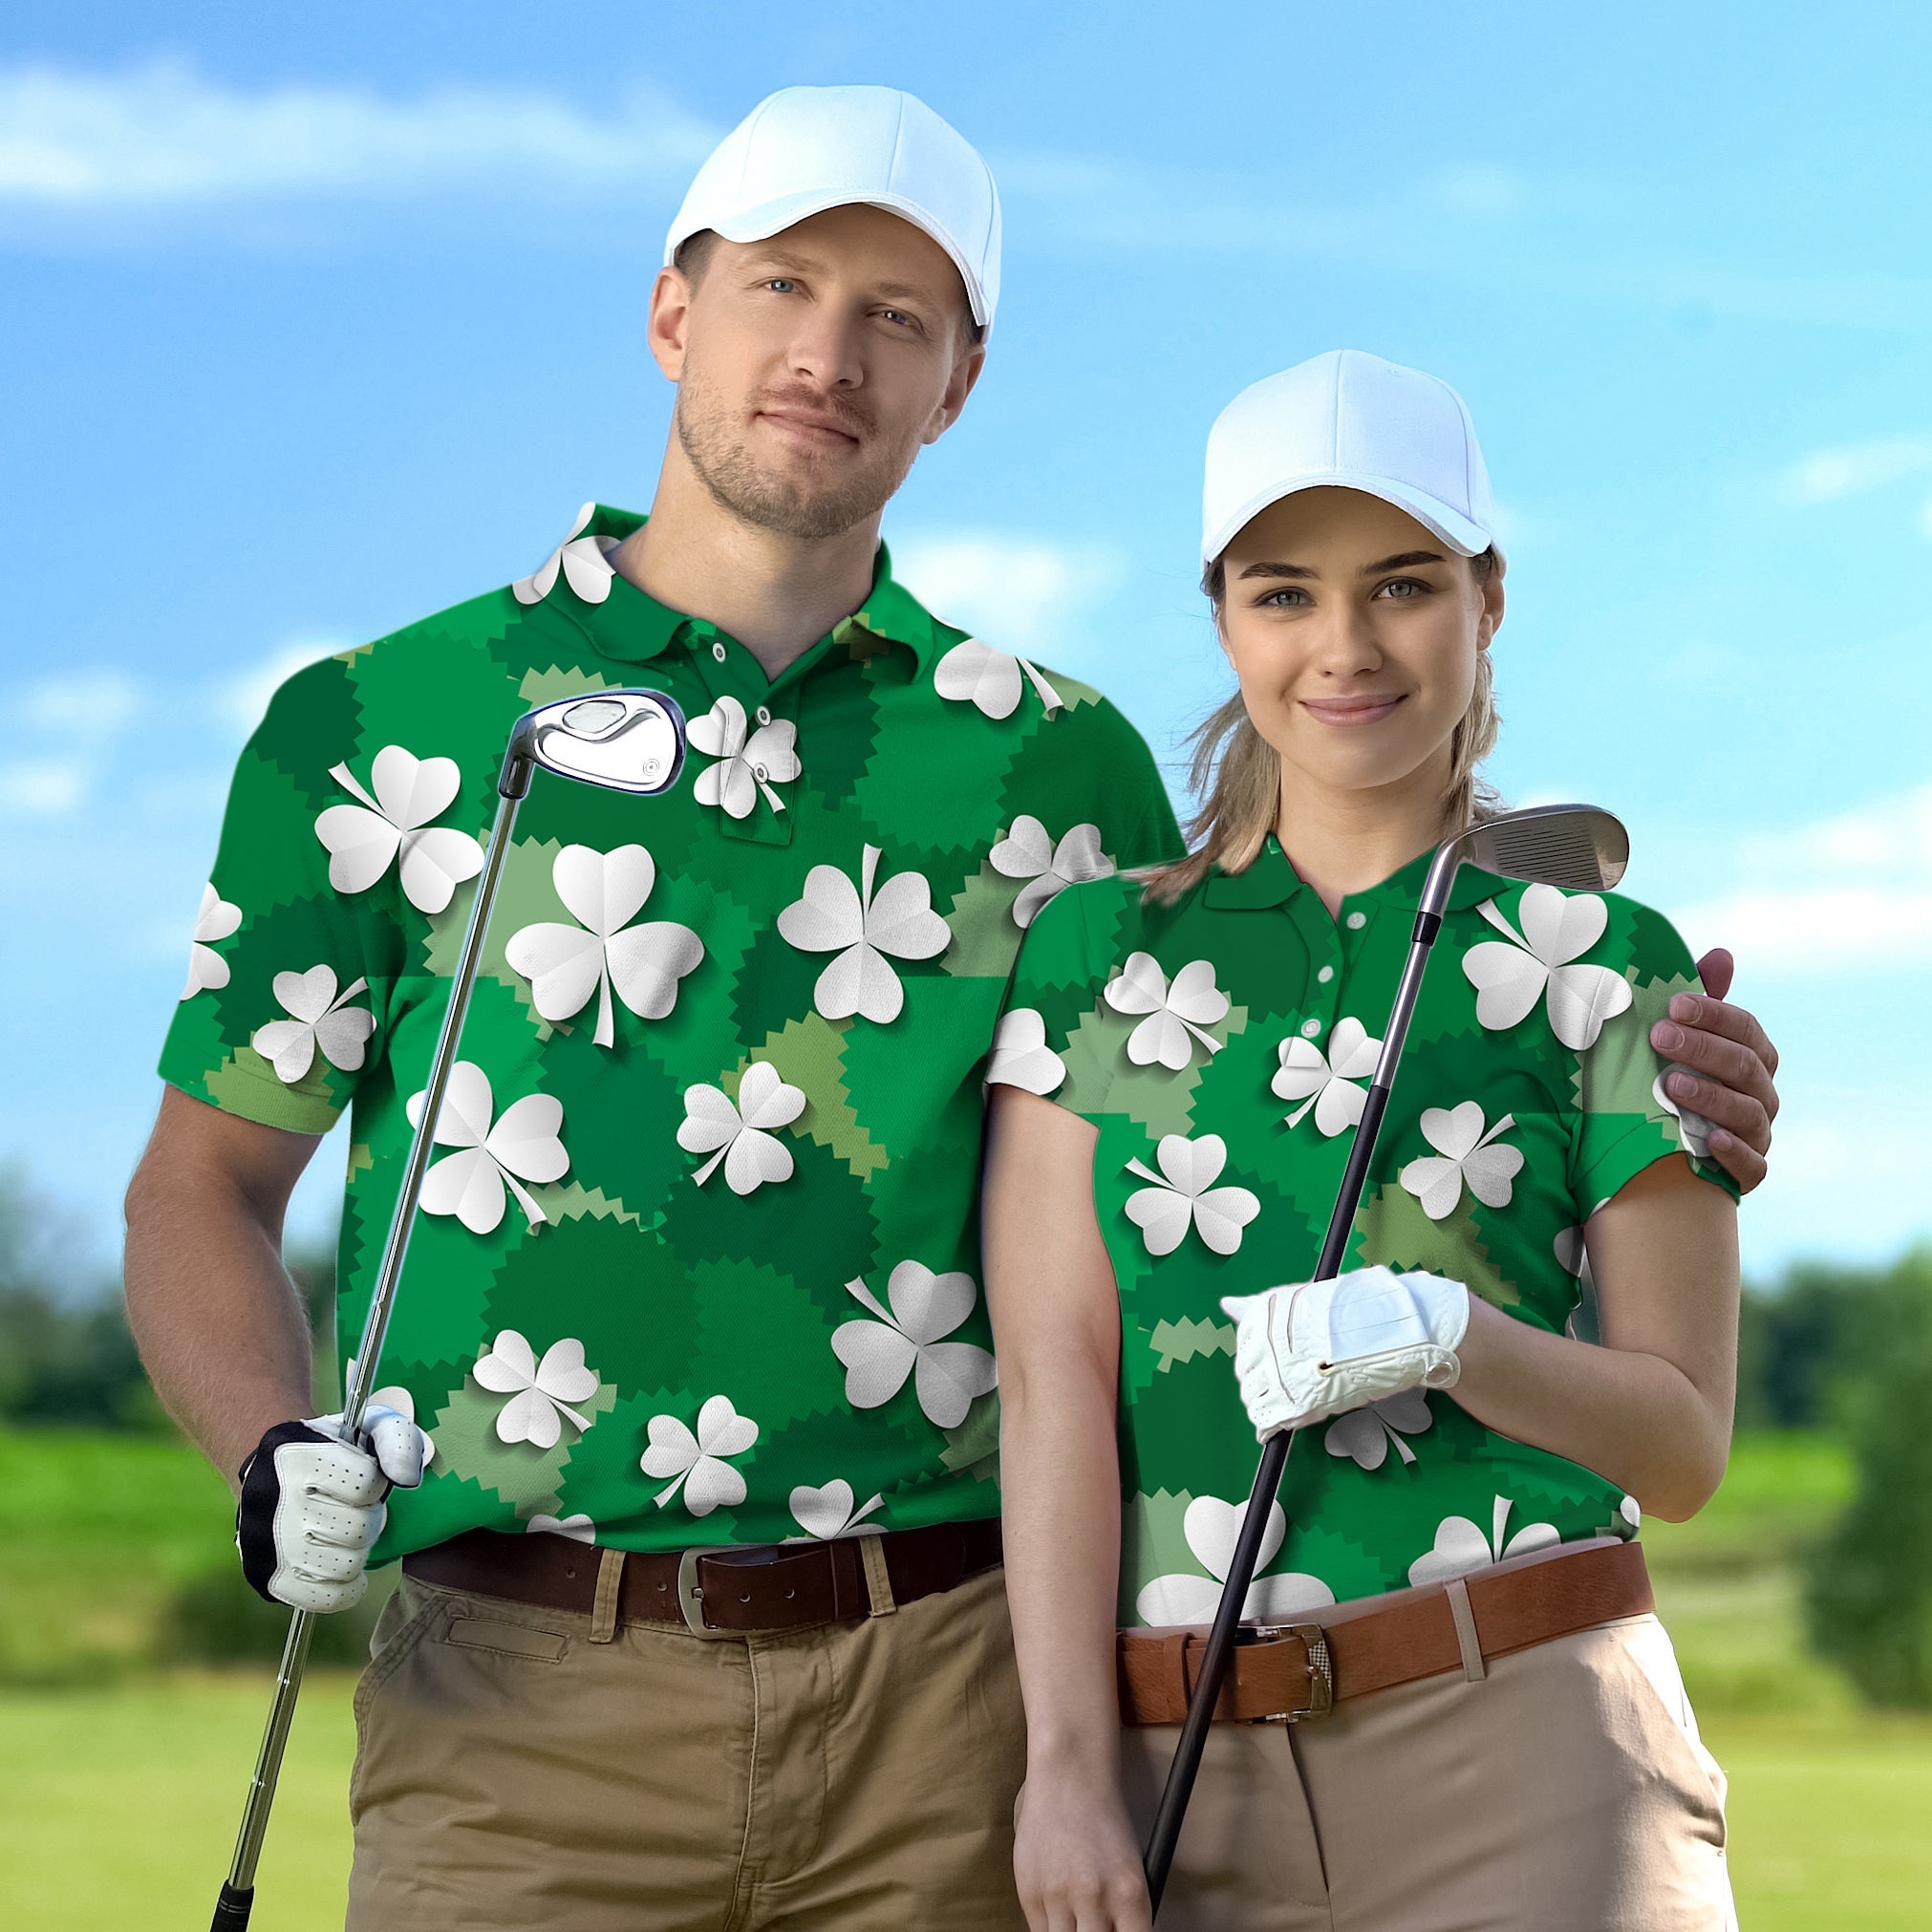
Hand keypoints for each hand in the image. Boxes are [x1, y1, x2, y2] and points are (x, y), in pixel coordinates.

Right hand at [235, 1406, 428, 1611]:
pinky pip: (326, 1599)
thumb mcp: (369, 1426)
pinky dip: (345, 1587)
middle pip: (358, 1529)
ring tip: (345, 1534)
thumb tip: (408, 1480)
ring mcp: (267, 1546)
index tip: (364, 1479)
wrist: (272, 1471)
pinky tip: (342, 1564)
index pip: (366, 1484)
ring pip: (345, 1566)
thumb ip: (399, 1442)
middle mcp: (275, 1502)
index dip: (376, 1483)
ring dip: (357, 1551)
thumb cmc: (333, 1449)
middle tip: (355, 1509)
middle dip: (369, 1518)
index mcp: (298, 1457)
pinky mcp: (268, 1579)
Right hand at [1014, 1768, 1152, 1931]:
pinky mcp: (1028, 1891)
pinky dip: (1052, 1927)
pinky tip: (1060, 1907)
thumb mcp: (1131, 1868)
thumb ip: (1125, 1913)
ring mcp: (1057, 1895)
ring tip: (1078, 1916)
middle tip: (1096, 1925)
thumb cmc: (1104, 1821)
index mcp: (1129, 1892)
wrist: (1068, 1778)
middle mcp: (1094, 1897)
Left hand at [1221, 1267, 1469, 1441]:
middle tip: (1292, 1381)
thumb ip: (1264, 1309)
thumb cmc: (1358, 1313)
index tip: (1279, 1361)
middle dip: (1262, 1381)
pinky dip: (1271, 1425)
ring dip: (1268, 1403)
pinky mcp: (1297, 1401)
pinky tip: (1281, 1424)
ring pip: (1254, 1398)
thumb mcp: (1306, 1301)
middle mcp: (1266, 1340)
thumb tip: (1226, 1304)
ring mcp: (1281, 1372)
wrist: (1398, 1330)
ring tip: (1295, 1399)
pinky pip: (1268, 1420)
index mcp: (1267, 1312)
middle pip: (1245, 1373)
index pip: (1244, 1345)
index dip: (1260, 1358)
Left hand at [1649, 949, 1778, 1193]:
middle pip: (1745, 1067)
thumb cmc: (1677, 1078)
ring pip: (1748, 1113)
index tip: (1673, 1004)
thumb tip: (1722, 954)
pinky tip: (1709, 1140)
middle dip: (1703, 1049)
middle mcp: (1762, 1094)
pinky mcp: (1748, 1172)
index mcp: (1753, 1057)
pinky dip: (1734, 1153)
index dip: (1714, 1015)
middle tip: (1659, 1037)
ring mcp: (1757, 1134)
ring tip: (1671, 1085)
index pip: (1746, 1029)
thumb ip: (1702, 1000)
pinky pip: (1752, 1166)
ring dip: (1711, 1097)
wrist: (1665, 1148)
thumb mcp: (1682, 1039)